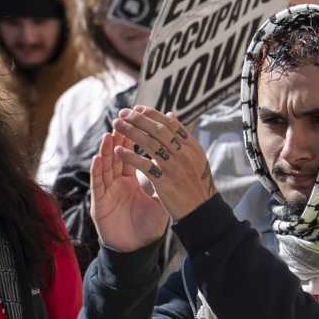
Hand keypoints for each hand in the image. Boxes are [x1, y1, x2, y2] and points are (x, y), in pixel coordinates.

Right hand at [89, 129, 169, 252]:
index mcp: (131, 181)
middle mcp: (117, 183)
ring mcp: (107, 192)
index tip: (137, 122)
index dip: (132, 139)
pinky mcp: (99, 203)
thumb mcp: (160, 200)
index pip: (130, 155)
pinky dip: (97, 171)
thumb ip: (162, 181)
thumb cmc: (148, 226)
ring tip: (109, 135)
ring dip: (106, 151)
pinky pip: (98, 184)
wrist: (137, 249)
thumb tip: (174, 162)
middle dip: (118, 139)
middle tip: (121, 120)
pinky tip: (98, 158)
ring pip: (105, 167)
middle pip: (116, 157)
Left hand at [110, 107, 217, 222]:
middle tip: (122, 113)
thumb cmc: (195, 182)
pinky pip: (144, 165)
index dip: (152, 114)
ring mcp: (175, 168)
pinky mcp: (165, 182)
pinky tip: (117, 151)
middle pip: (159, 130)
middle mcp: (184, 154)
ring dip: (130, 132)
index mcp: (191, 147)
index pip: (170, 124)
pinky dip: (130, 156)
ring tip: (116, 125)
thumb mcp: (194, 157)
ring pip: (150, 144)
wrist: (202, 210)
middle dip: (138, 119)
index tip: (137, 108)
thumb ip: (181, 137)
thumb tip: (170, 114)